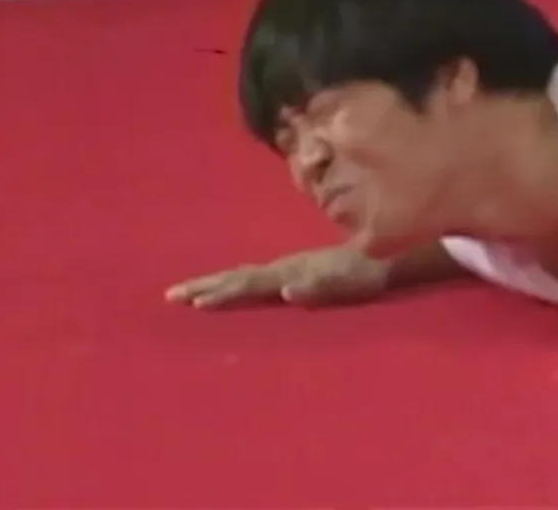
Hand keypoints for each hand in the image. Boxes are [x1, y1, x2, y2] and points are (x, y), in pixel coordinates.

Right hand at [164, 246, 390, 308]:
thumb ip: (318, 286)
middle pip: (237, 277)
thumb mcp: (347, 284)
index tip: (194, 302)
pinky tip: (229, 288)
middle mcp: (284, 267)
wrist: (386, 255)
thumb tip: (286, 290)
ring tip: (190, 292)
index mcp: (290, 272)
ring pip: (243, 275)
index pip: (248, 283)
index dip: (222, 292)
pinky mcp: (295, 270)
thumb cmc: (367, 274)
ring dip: (215, 284)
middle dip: (204, 286)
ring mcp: (288, 267)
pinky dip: (236, 284)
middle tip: (171, 295)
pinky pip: (256, 278)